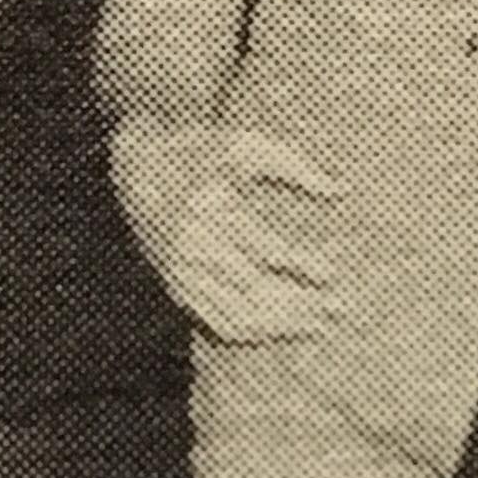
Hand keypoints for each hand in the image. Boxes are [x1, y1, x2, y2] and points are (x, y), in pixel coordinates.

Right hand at [109, 112, 342, 343]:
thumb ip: (294, 165)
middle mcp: (193, 245)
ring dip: (281, 326)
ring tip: (318, 326)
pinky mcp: (177, 288)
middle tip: (338, 310)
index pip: (264, 249)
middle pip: (255, 290)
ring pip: (238, 314)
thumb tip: (340, 191)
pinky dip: (253, 332)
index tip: (332, 275)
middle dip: (300, 304)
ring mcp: (182, 272)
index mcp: (210, 207)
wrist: (137, 170)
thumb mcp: (244, 145)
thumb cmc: (200, 152)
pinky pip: (217, 322)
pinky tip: (282, 330)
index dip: (301, 265)